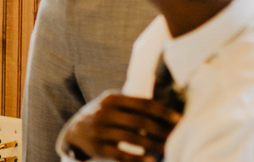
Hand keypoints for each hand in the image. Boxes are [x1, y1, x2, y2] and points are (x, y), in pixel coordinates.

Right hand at [64, 94, 180, 161]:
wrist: (74, 130)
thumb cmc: (102, 115)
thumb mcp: (113, 103)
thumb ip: (133, 104)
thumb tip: (165, 109)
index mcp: (113, 98)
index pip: (143, 103)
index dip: (163, 112)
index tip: (179, 119)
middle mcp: (105, 112)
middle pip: (140, 121)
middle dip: (161, 130)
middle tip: (176, 136)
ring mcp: (100, 130)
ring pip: (132, 138)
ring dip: (153, 145)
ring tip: (167, 149)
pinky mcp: (97, 148)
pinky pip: (121, 154)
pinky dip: (137, 159)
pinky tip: (151, 161)